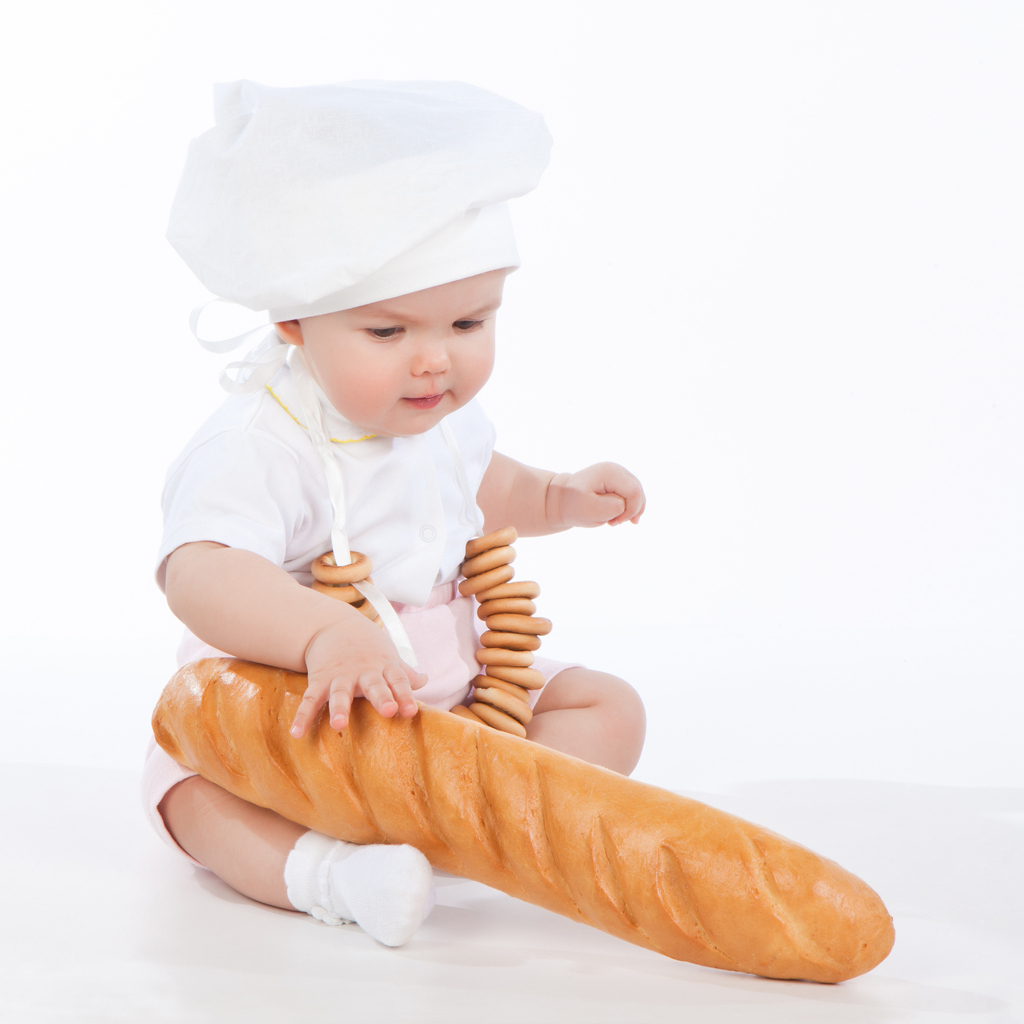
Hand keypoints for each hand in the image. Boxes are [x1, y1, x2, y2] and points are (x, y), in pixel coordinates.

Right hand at [289, 612, 426, 738]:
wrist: (333, 624)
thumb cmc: (367, 646)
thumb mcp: (388, 656)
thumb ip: (405, 673)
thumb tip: (425, 681)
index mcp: (384, 667)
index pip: (398, 681)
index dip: (405, 695)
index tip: (411, 711)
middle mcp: (363, 672)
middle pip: (374, 686)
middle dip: (381, 698)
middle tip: (388, 711)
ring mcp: (340, 676)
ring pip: (340, 693)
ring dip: (339, 708)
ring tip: (339, 725)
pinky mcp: (319, 680)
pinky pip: (310, 699)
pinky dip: (303, 716)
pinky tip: (296, 733)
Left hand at [553, 462, 645, 527]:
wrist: (562, 499)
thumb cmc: (574, 505)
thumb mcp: (590, 509)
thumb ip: (612, 507)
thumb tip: (625, 504)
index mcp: (610, 473)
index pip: (635, 492)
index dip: (631, 510)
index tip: (615, 522)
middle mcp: (616, 469)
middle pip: (638, 492)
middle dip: (631, 511)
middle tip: (613, 523)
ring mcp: (618, 473)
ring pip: (637, 494)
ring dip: (629, 510)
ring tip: (613, 520)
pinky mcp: (618, 480)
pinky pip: (632, 495)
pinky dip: (627, 507)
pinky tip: (617, 516)